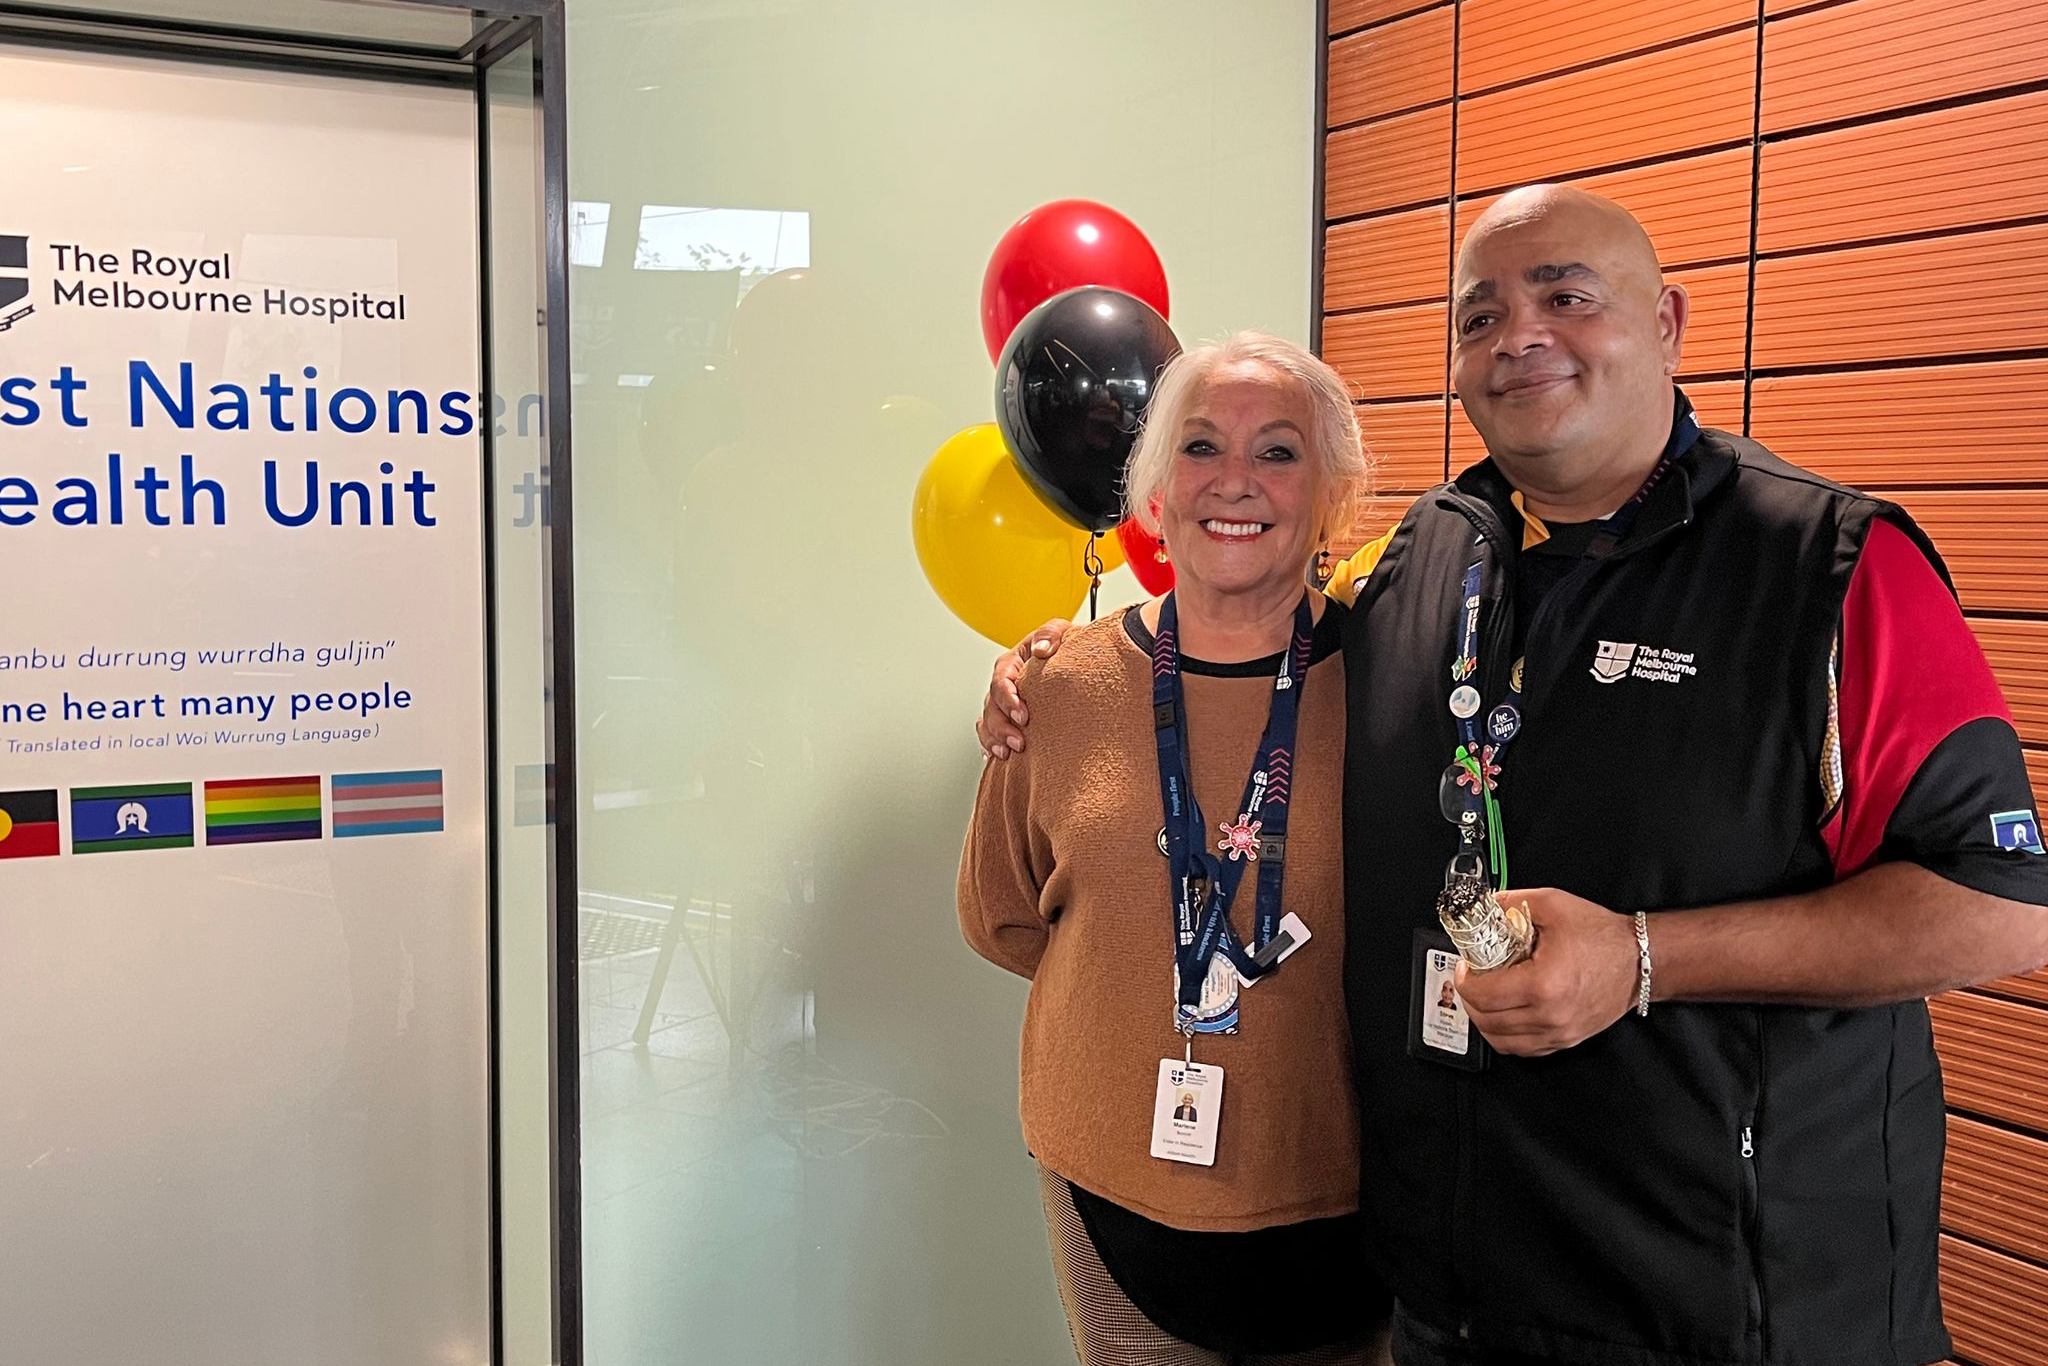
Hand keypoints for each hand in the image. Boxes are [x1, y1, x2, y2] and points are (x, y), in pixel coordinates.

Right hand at [974, 620, 1069, 759]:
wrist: (1070, 663)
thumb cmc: (1062, 647)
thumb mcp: (1059, 631)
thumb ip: (1050, 634)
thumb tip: (1042, 649)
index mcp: (1011, 663)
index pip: (1001, 681)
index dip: (1009, 700)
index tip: (1024, 716)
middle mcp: (1002, 684)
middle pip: (991, 707)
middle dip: (1002, 727)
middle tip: (1019, 743)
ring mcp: (1001, 703)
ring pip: (986, 723)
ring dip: (994, 740)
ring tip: (1007, 754)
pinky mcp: (1006, 718)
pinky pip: (989, 734)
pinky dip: (990, 746)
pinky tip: (996, 757)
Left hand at [1453, 887, 1638, 1056]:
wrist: (1641, 959)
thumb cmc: (1602, 936)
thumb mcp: (1551, 904)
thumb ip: (1510, 902)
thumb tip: (1481, 907)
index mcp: (1543, 984)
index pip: (1482, 995)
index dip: (1464, 979)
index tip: (1466, 966)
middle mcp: (1550, 1015)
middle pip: (1486, 1020)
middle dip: (1470, 997)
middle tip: (1473, 978)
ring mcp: (1559, 1032)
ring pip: (1500, 1040)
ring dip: (1485, 1019)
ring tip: (1487, 996)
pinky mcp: (1566, 1040)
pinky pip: (1522, 1048)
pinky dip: (1506, 1033)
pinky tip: (1507, 1012)